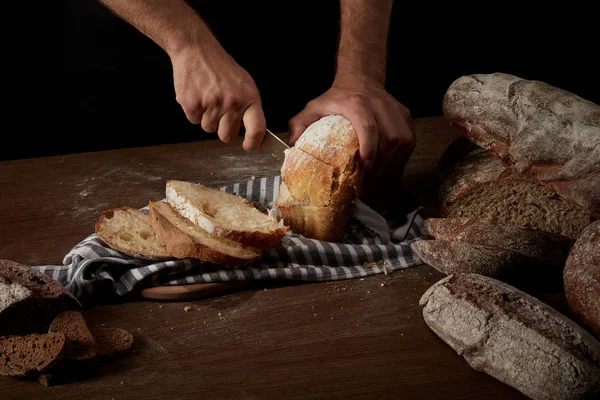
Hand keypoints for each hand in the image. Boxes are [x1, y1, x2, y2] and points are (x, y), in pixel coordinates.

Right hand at [170, 45, 265, 149]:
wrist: (197, 50)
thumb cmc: (221, 68)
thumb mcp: (244, 84)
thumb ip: (248, 107)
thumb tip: (248, 130)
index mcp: (249, 98)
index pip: (257, 128)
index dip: (253, 142)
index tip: (249, 146)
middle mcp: (232, 103)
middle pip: (227, 136)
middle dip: (222, 130)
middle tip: (220, 113)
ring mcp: (212, 104)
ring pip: (209, 129)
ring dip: (207, 118)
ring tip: (208, 97)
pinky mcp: (193, 104)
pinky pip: (194, 120)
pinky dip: (194, 111)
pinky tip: (197, 95)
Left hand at [288, 78, 413, 173]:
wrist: (361, 79)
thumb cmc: (338, 98)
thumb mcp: (315, 106)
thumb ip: (300, 124)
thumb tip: (293, 145)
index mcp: (357, 104)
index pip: (368, 127)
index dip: (369, 148)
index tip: (365, 165)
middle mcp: (380, 105)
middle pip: (389, 138)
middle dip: (381, 162)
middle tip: (369, 177)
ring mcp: (395, 111)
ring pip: (403, 141)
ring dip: (392, 161)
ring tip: (379, 172)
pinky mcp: (405, 116)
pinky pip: (409, 141)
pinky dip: (401, 156)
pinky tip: (390, 163)